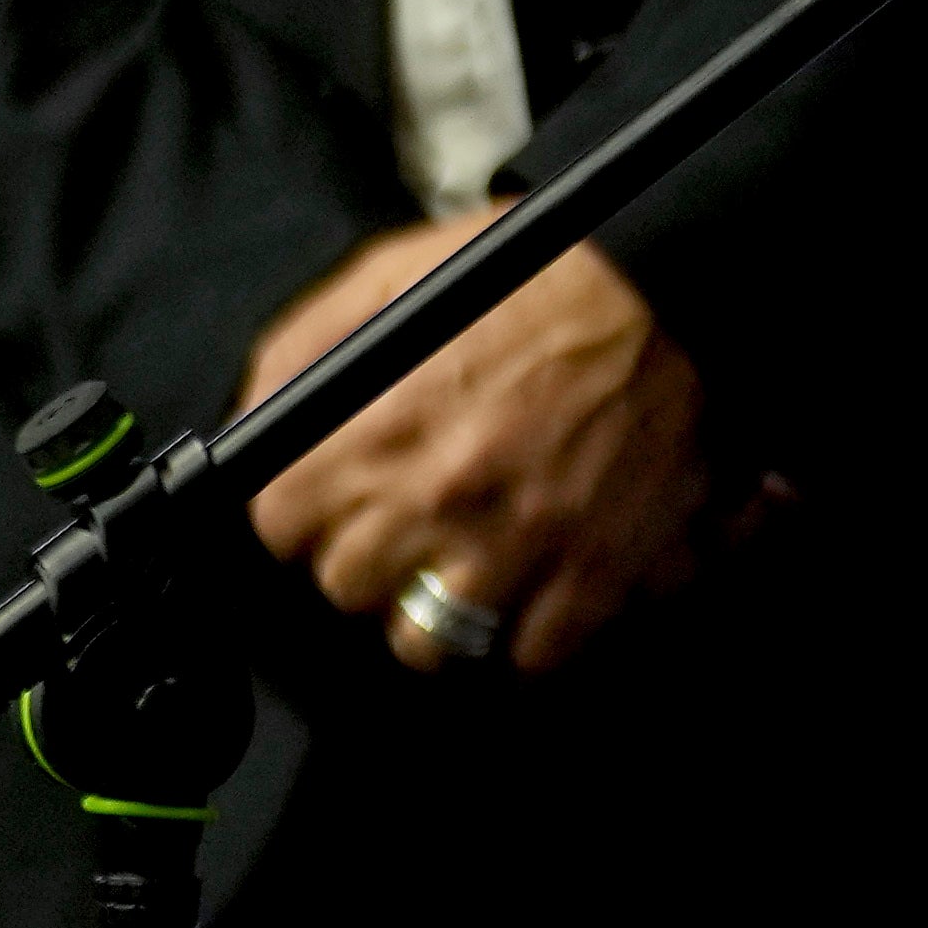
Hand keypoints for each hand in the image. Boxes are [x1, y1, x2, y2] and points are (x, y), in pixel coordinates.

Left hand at [242, 216, 714, 671]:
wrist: (677, 287)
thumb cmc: (538, 273)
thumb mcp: (397, 271)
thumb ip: (305, 340)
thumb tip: (250, 408)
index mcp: (374, 429)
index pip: (277, 524)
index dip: (304, 509)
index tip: (332, 498)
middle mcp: (432, 499)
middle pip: (347, 587)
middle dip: (370, 557)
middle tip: (408, 524)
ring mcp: (515, 547)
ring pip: (427, 643)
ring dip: (439, 611)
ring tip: (466, 572)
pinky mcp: (593, 573)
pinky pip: (532, 655)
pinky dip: (532, 635)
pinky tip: (539, 591)